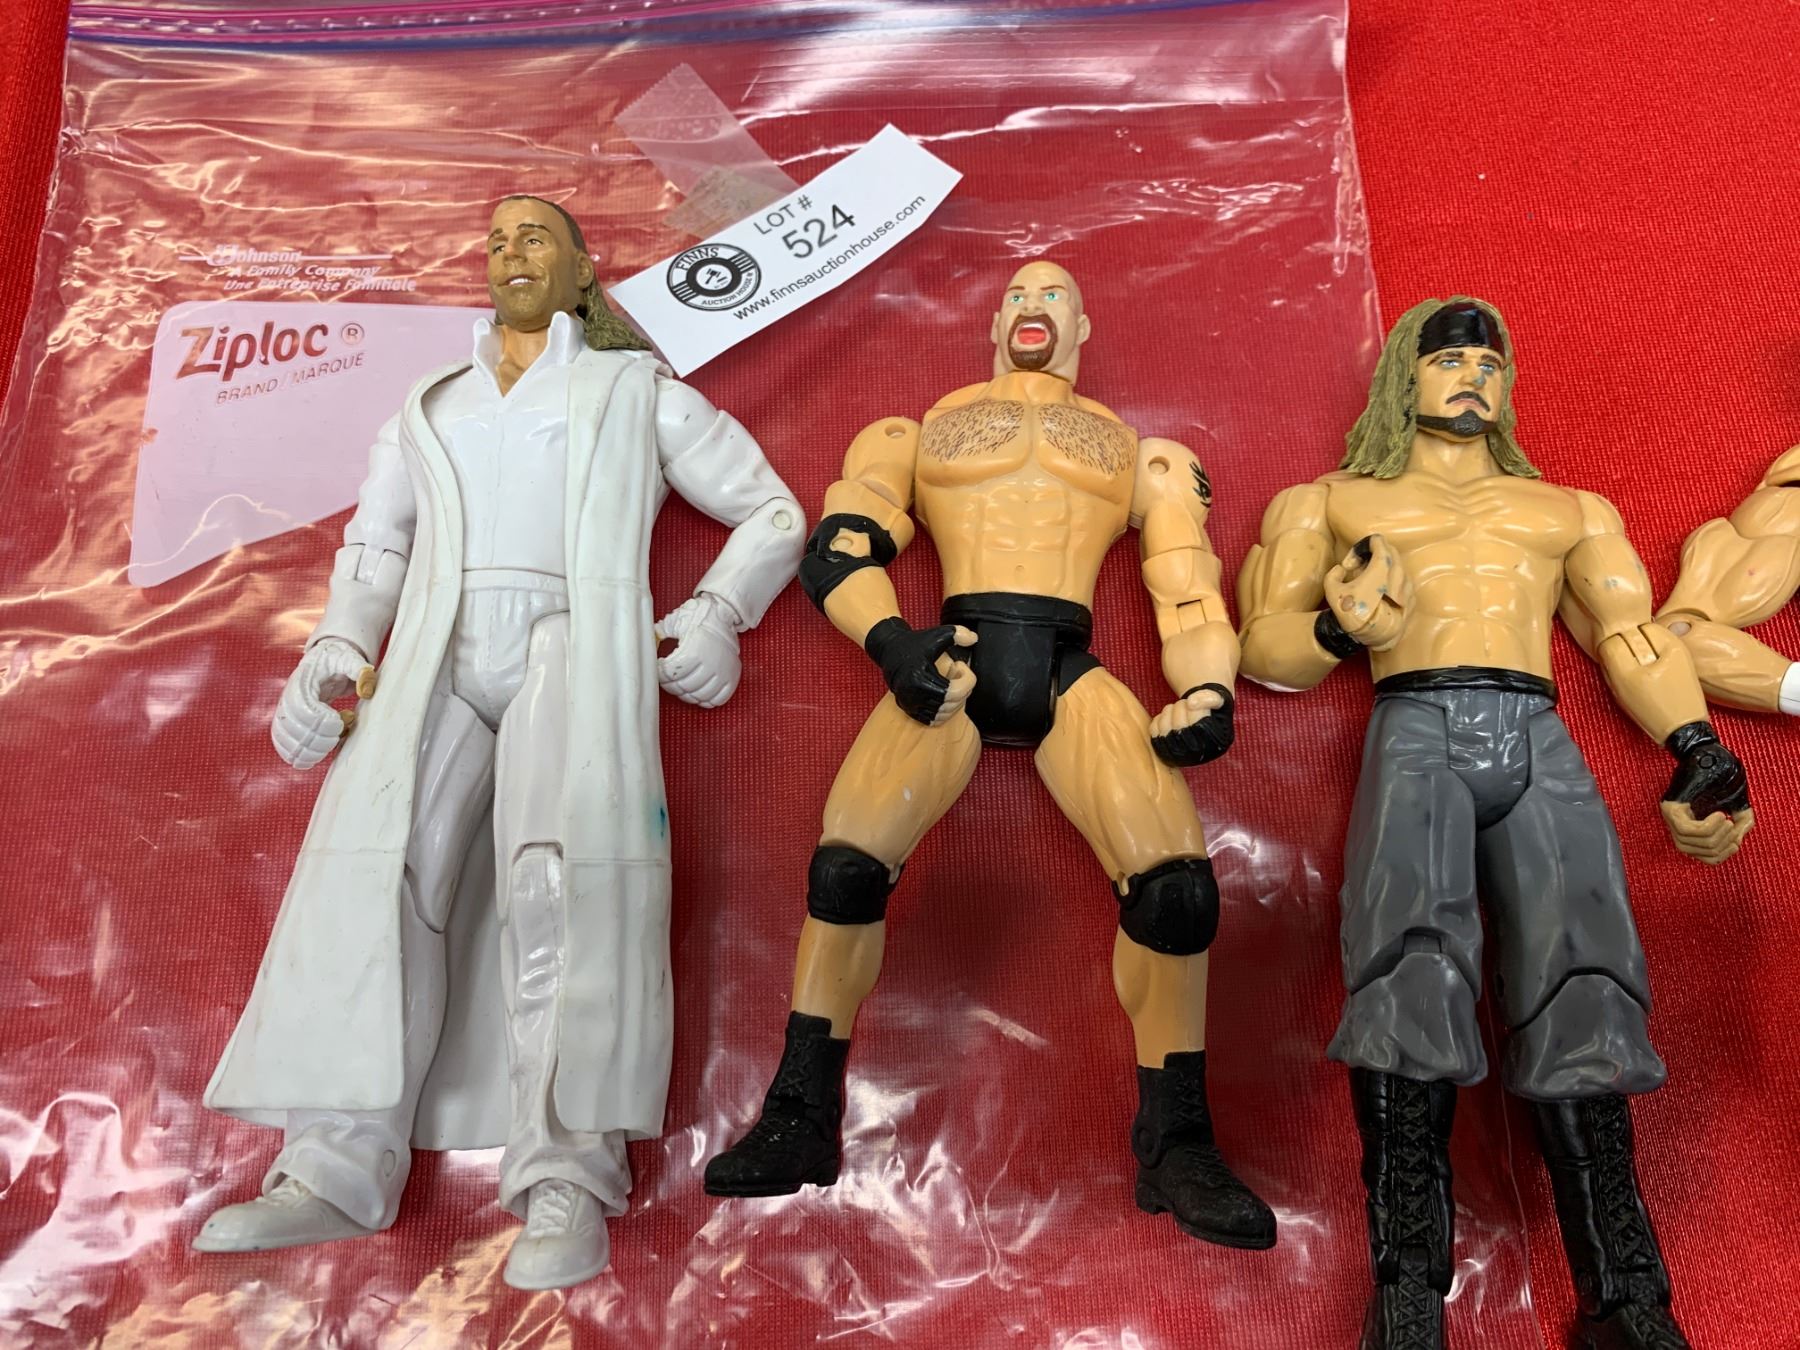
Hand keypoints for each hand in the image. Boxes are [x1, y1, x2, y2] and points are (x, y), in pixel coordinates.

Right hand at [271, 637, 373, 769]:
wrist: (323, 658)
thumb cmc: (337, 660)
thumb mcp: (351, 660)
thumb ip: (361, 672)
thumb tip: (366, 691)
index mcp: (302, 682)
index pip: (303, 708)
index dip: (321, 722)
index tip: (339, 720)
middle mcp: (289, 696)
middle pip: (293, 727)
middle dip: (316, 739)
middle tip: (336, 736)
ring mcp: (285, 709)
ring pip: (285, 737)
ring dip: (304, 750)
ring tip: (325, 750)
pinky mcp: (287, 719)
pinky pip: (281, 740)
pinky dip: (292, 754)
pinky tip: (308, 761)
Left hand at [655, 595, 742, 708]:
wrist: (724, 614)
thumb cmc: (699, 616)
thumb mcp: (676, 621)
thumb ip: (660, 632)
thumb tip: (646, 640)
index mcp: (694, 651)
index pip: (671, 675)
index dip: (661, 675)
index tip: (659, 669)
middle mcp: (710, 663)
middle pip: (684, 687)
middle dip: (672, 685)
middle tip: (668, 679)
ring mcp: (723, 672)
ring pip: (699, 696)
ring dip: (687, 694)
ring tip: (682, 685)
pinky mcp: (732, 677)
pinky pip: (717, 699)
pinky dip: (706, 699)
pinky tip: (698, 691)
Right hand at [863, 618, 976, 725]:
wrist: (890, 650)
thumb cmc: (913, 643)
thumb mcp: (938, 634)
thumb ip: (958, 633)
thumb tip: (974, 638)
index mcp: (920, 676)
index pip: (955, 691)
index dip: (968, 681)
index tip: (963, 668)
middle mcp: (913, 693)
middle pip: (951, 704)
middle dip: (963, 690)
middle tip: (961, 676)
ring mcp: (909, 703)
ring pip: (943, 714)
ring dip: (955, 702)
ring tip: (953, 685)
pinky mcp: (908, 709)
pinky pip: (932, 720)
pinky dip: (943, 711)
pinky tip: (945, 696)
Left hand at [1150, 684, 1234, 766]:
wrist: (1203, 720)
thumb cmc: (1212, 709)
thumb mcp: (1219, 700)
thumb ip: (1210, 698)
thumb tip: (1192, 702)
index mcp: (1217, 743)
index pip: (1199, 724)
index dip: (1194, 707)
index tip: (1195, 702)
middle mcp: (1198, 755)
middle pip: (1180, 727)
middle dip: (1180, 706)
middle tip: (1185, 702)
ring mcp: (1180, 756)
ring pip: (1165, 728)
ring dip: (1169, 710)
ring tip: (1178, 708)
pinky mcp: (1164, 753)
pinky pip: (1154, 731)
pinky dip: (1159, 718)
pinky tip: (1169, 717)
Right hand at [1323, 534, 1409, 651]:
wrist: (1369, 639)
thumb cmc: (1351, 613)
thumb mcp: (1331, 590)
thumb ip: (1334, 574)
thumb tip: (1341, 569)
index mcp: (1381, 568)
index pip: (1379, 542)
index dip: (1366, 544)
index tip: (1357, 555)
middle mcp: (1398, 574)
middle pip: (1391, 552)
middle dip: (1376, 553)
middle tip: (1361, 564)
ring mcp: (1407, 587)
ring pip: (1399, 567)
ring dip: (1385, 568)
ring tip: (1371, 580)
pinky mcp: (1411, 599)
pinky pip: (1404, 582)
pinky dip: (1393, 581)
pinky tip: (1382, 592)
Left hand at [1660, 721, 1753, 863]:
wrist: (1710, 752)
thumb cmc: (1722, 775)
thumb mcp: (1737, 803)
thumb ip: (1741, 823)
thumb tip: (1736, 841)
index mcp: (1693, 827)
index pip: (1705, 857)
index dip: (1724, 854)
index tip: (1737, 840)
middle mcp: (1678, 825)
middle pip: (1699, 853)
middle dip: (1723, 845)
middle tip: (1734, 827)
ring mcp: (1670, 817)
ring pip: (1691, 844)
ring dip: (1716, 837)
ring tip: (1727, 821)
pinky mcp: (1670, 808)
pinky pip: (1687, 830)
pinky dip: (1707, 827)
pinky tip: (1719, 815)